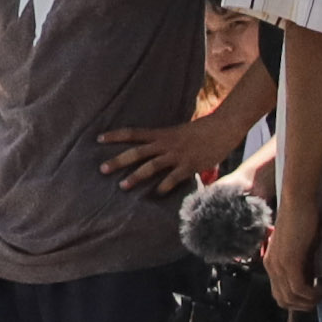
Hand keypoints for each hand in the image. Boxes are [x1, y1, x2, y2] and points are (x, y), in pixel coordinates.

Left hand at [98, 116, 231, 193]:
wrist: (223, 127)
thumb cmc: (202, 130)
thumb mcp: (178, 132)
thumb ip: (166, 141)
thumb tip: (156, 148)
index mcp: (161, 134)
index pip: (133, 133)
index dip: (115, 135)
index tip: (98, 139)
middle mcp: (166, 144)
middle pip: (136, 152)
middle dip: (118, 161)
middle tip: (102, 169)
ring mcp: (177, 155)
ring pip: (151, 166)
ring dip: (135, 177)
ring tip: (122, 186)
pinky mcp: (190, 165)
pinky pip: (174, 178)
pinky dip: (164, 186)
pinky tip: (156, 194)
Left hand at [264, 203, 319, 312]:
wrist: (297, 203)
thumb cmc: (303, 222)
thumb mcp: (301, 250)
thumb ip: (302, 265)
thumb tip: (312, 283)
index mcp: (272, 263)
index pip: (279, 295)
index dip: (297, 302)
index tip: (314, 297)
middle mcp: (271, 266)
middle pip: (283, 301)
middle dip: (303, 306)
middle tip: (320, 299)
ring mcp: (278, 264)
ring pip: (290, 298)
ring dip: (309, 301)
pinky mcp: (288, 261)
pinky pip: (298, 289)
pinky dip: (312, 294)